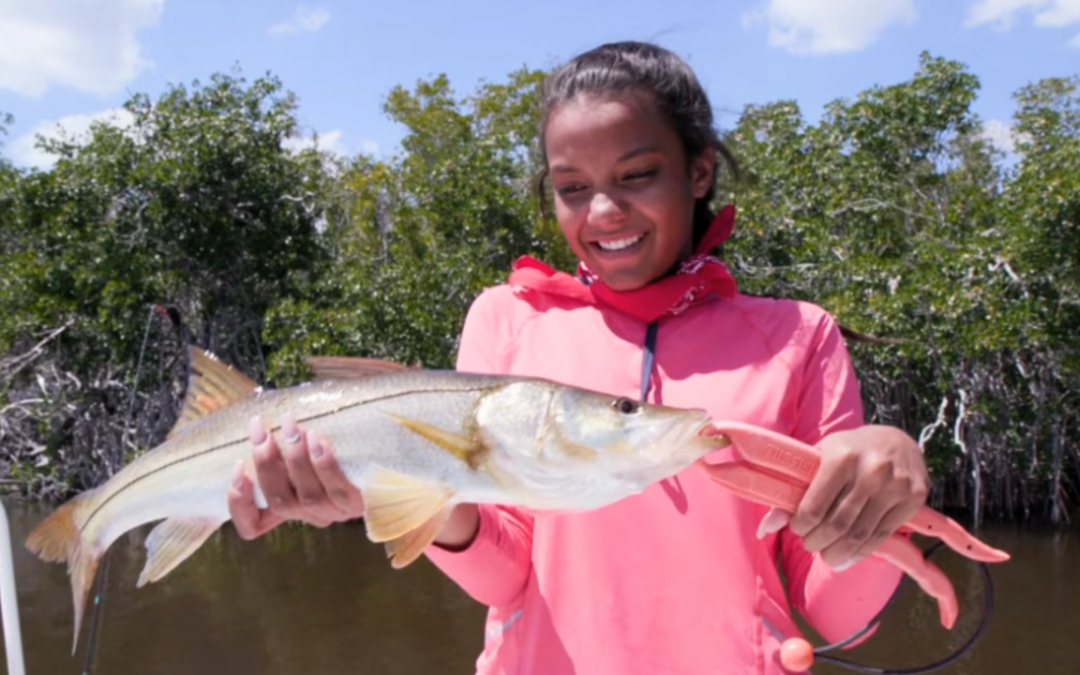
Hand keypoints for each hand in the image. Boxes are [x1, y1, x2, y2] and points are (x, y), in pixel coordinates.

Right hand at [227, 413, 365, 539]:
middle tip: (260, 429)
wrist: (397, 464)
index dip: (238, 504)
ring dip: (294, 459)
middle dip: (265, 463)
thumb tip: (260, 419)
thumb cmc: (345, 447)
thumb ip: (286, 445)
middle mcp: (311, 514)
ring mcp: (336, 512)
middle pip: (279, 500)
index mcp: (292, 506)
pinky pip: (337, 489)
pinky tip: (317, 438)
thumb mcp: (309, 449)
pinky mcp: (360, 504)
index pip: (253, 526)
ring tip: (292, 427)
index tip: (237, 467)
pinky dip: (323, 463)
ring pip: (306, 496)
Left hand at [758, 425, 929, 569]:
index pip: (814, 507)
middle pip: (837, 526)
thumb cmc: (848, 451)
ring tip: (828, 556)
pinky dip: (861, 552)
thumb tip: (764, 527)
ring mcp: (896, 485)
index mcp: (841, 457)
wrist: (897, 440)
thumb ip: (793, 490)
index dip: (801, 526)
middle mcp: (871, 470)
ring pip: (859, 535)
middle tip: (810, 545)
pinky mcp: (914, 498)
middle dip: (817, 543)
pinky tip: (849, 557)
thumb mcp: (818, 459)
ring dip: (838, 553)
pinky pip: (881, 535)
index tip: (797, 529)